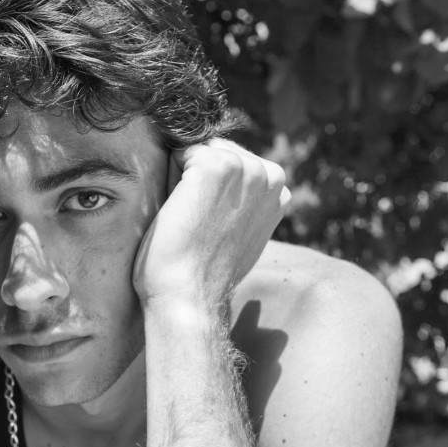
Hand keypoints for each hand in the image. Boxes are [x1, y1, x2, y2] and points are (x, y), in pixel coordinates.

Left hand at [132, 140, 290, 310]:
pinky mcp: (217, 166)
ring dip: (182, 180)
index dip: (211, 193)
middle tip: (199, 225)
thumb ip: (244, 203)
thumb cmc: (204, 272)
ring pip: (197, 151)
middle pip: (215, 151)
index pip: (233, 164)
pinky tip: (181, 212)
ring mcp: (246, 167)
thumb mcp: (241, 234)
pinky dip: (169, 179)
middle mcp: (269, 174)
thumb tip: (226, 183)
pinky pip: (179, 153)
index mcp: (278, 191)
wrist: (189, 295)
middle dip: (198, 180)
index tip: (211, 227)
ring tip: (191, 219)